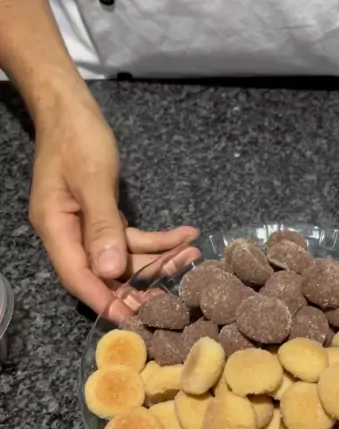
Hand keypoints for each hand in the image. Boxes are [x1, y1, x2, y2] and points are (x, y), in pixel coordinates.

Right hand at [29, 97, 198, 315]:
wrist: (71, 108)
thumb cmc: (78, 138)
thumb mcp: (93, 179)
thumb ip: (102, 226)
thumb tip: (111, 270)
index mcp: (56, 228)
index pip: (78, 277)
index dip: (105, 300)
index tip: (132, 320)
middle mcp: (68, 234)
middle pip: (104, 272)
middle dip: (140, 284)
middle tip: (172, 300)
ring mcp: (85, 227)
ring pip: (122, 256)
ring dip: (157, 257)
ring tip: (192, 255)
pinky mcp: (101, 218)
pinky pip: (130, 238)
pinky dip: (156, 238)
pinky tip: (184, 233)